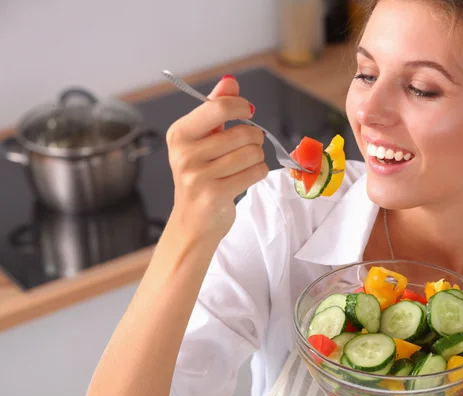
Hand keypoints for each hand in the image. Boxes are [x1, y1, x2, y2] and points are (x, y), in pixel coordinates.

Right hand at [165, 76, 267, 242]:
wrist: (192, 222)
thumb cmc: (200, 176)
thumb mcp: (202, 139)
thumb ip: (216, 107)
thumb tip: (230, 81)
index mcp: (180, 134)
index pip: (219, 107)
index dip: (242, 107)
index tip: (247, 112)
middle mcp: (185, 153)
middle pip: (243, 132)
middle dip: (254, 139)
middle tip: (247, 147)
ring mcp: (198, 175)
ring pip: (252, 153)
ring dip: (257, 158)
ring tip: (244, 165)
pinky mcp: (215, 194)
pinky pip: (255, 172)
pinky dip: (258, 173)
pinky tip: (245, 178)